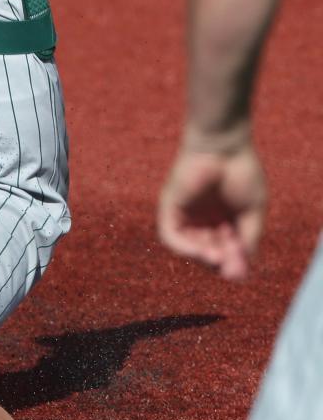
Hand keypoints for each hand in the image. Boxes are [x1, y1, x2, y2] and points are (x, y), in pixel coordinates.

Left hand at [158, 137, 266, 279]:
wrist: (223, 147)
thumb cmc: (241, 173)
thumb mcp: (252, 211)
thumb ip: (249, 238)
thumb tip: (243, 271)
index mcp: (223, 219)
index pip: (225, 249)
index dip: (232, 262)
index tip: (241, 272)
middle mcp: (202, 220)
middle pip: (208, 250)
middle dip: (219, 261)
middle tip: (230, 269)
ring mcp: (185, 215)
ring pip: (190, 246)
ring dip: (203, 256)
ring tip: (217, 258)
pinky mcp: (169, 210)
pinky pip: (171, 236)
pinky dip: (185, 247)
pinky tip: (201, 251)